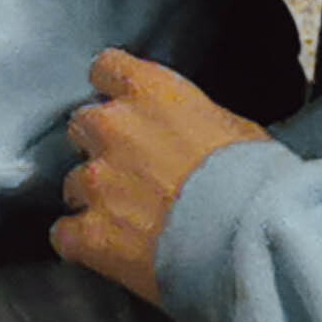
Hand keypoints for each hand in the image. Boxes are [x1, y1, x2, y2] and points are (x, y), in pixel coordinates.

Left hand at [53, 49, 269, 305]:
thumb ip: (194, 120)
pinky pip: (64, 235)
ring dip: (94, 199)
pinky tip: (105, 254)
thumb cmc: (257, 183)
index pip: (106, 68)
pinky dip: (81, 244)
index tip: (124, 108)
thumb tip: (190, 136)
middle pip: (82, 125)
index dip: (113, 90)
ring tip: (127, 223)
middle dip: (100, 146)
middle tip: (131, 173)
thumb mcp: (236, 129)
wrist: (250, 242)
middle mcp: (113, 127)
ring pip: (72, 183)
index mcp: (150, 92)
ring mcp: (96, 181)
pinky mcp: (91, 232)